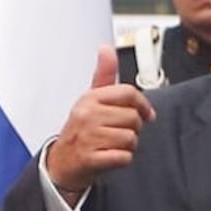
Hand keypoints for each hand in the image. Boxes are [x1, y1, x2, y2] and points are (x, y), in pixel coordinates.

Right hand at [45, 45, 155, 195]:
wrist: (63, 162)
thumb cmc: (81, 130)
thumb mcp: (91, 100)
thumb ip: (103, 75)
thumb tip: (106, 49)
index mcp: (90, 98)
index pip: (128, 93)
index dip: (144, 105)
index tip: (147, 114)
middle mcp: (88, 114)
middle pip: (133, 118)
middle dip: (133, 129)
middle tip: (119, 132)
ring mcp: (88, 136)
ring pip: (131, 139)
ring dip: (128, 146)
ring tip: (113, 144)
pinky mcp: (90, 158)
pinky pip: (123, 157)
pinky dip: (122, 160)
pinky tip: (111, 156)